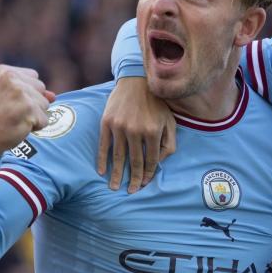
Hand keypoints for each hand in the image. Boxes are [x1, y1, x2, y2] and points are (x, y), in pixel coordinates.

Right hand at [0, 65, 55, 153]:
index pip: (34, 76)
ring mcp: (20, 93)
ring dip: (35, 114)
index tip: (10, 100)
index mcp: (4, 71)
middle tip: (13, 110)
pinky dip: (36, 125)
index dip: (27, 91)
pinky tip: (20, 125)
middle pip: (41, 88)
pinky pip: (45, 119)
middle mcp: (11, 78)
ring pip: (45, 104)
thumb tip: (53, 96)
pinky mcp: (29, 108)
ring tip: (16, 117)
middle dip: (33, 102)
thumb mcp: (11, 97)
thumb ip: (33, 90)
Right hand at [97, 77, 175, 192]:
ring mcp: (120, 126)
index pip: (151, 160)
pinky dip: (102, 159)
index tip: (144, 184)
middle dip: (133, 179)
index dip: (148, 174)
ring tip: (114, 187)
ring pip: (118, 156)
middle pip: (135, 161)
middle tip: (131, 192)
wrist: (136, 80)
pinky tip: (102, 171)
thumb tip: (160, 163)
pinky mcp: (107, 122)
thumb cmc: (156, 103)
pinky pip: (104, 145)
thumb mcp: (169, 121)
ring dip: (117, 174)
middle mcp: (136, 130)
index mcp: (153, 131)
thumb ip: (169, 142)